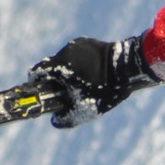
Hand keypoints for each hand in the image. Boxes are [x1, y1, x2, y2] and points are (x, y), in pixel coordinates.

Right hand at [28, 36, 160, 128]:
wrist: (128, 68)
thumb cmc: (105, 89)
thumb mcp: (86, 110)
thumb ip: (68, 119)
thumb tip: (56, 121)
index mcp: (60, 65)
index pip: (36, 72)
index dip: (36, 83)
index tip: (42, 92)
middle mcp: (65, 51)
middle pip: (52, 67)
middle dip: (57, 80)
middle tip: (67, 92)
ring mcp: (77, 44)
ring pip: (66, 60)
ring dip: (70, 72)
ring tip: (85, 84)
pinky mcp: (89, 42)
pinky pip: (79, 54)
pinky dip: (82, 64)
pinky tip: (95, 74)